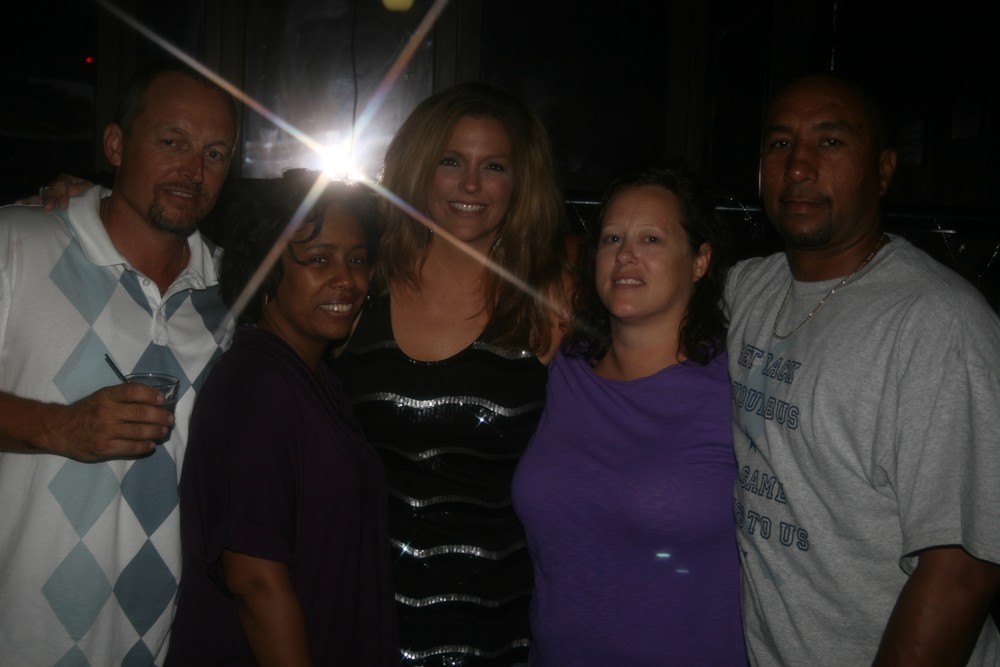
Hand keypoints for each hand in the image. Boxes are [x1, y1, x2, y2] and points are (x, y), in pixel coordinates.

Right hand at [15, 173, 93, 209]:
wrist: (93, 202)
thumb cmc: (90, 194)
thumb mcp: (89, 189)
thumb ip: (81, 189)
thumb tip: (70, 192)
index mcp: (66, 180)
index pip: (62, 185)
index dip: (62, 195)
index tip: (64, 205)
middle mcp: (56, 185)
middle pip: (50, 190)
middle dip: (49, 199)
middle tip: (48, 208)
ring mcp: (50, 192)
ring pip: (42, 194)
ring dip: (36, 201)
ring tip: (29, 205)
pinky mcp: (46, 201)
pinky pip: (35, 200)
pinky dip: (27, 202)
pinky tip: (18, 203)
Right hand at [44, 383, 175, 460]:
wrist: (60, 429)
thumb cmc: (86, 411)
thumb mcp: (101, 397)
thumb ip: (122, 397)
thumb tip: (153, 400)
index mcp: (106, 396)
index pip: (133, 391)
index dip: (151, 394)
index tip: (162, 399)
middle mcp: (106, 412)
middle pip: (141, 413)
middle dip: (160, 416)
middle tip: (170, 419)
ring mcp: (105, 431)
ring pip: (138, 431)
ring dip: (156, 432)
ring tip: (164, 431)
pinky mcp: (103, 448)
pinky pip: (130, 448)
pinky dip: (144, 446)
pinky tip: (151, 445)